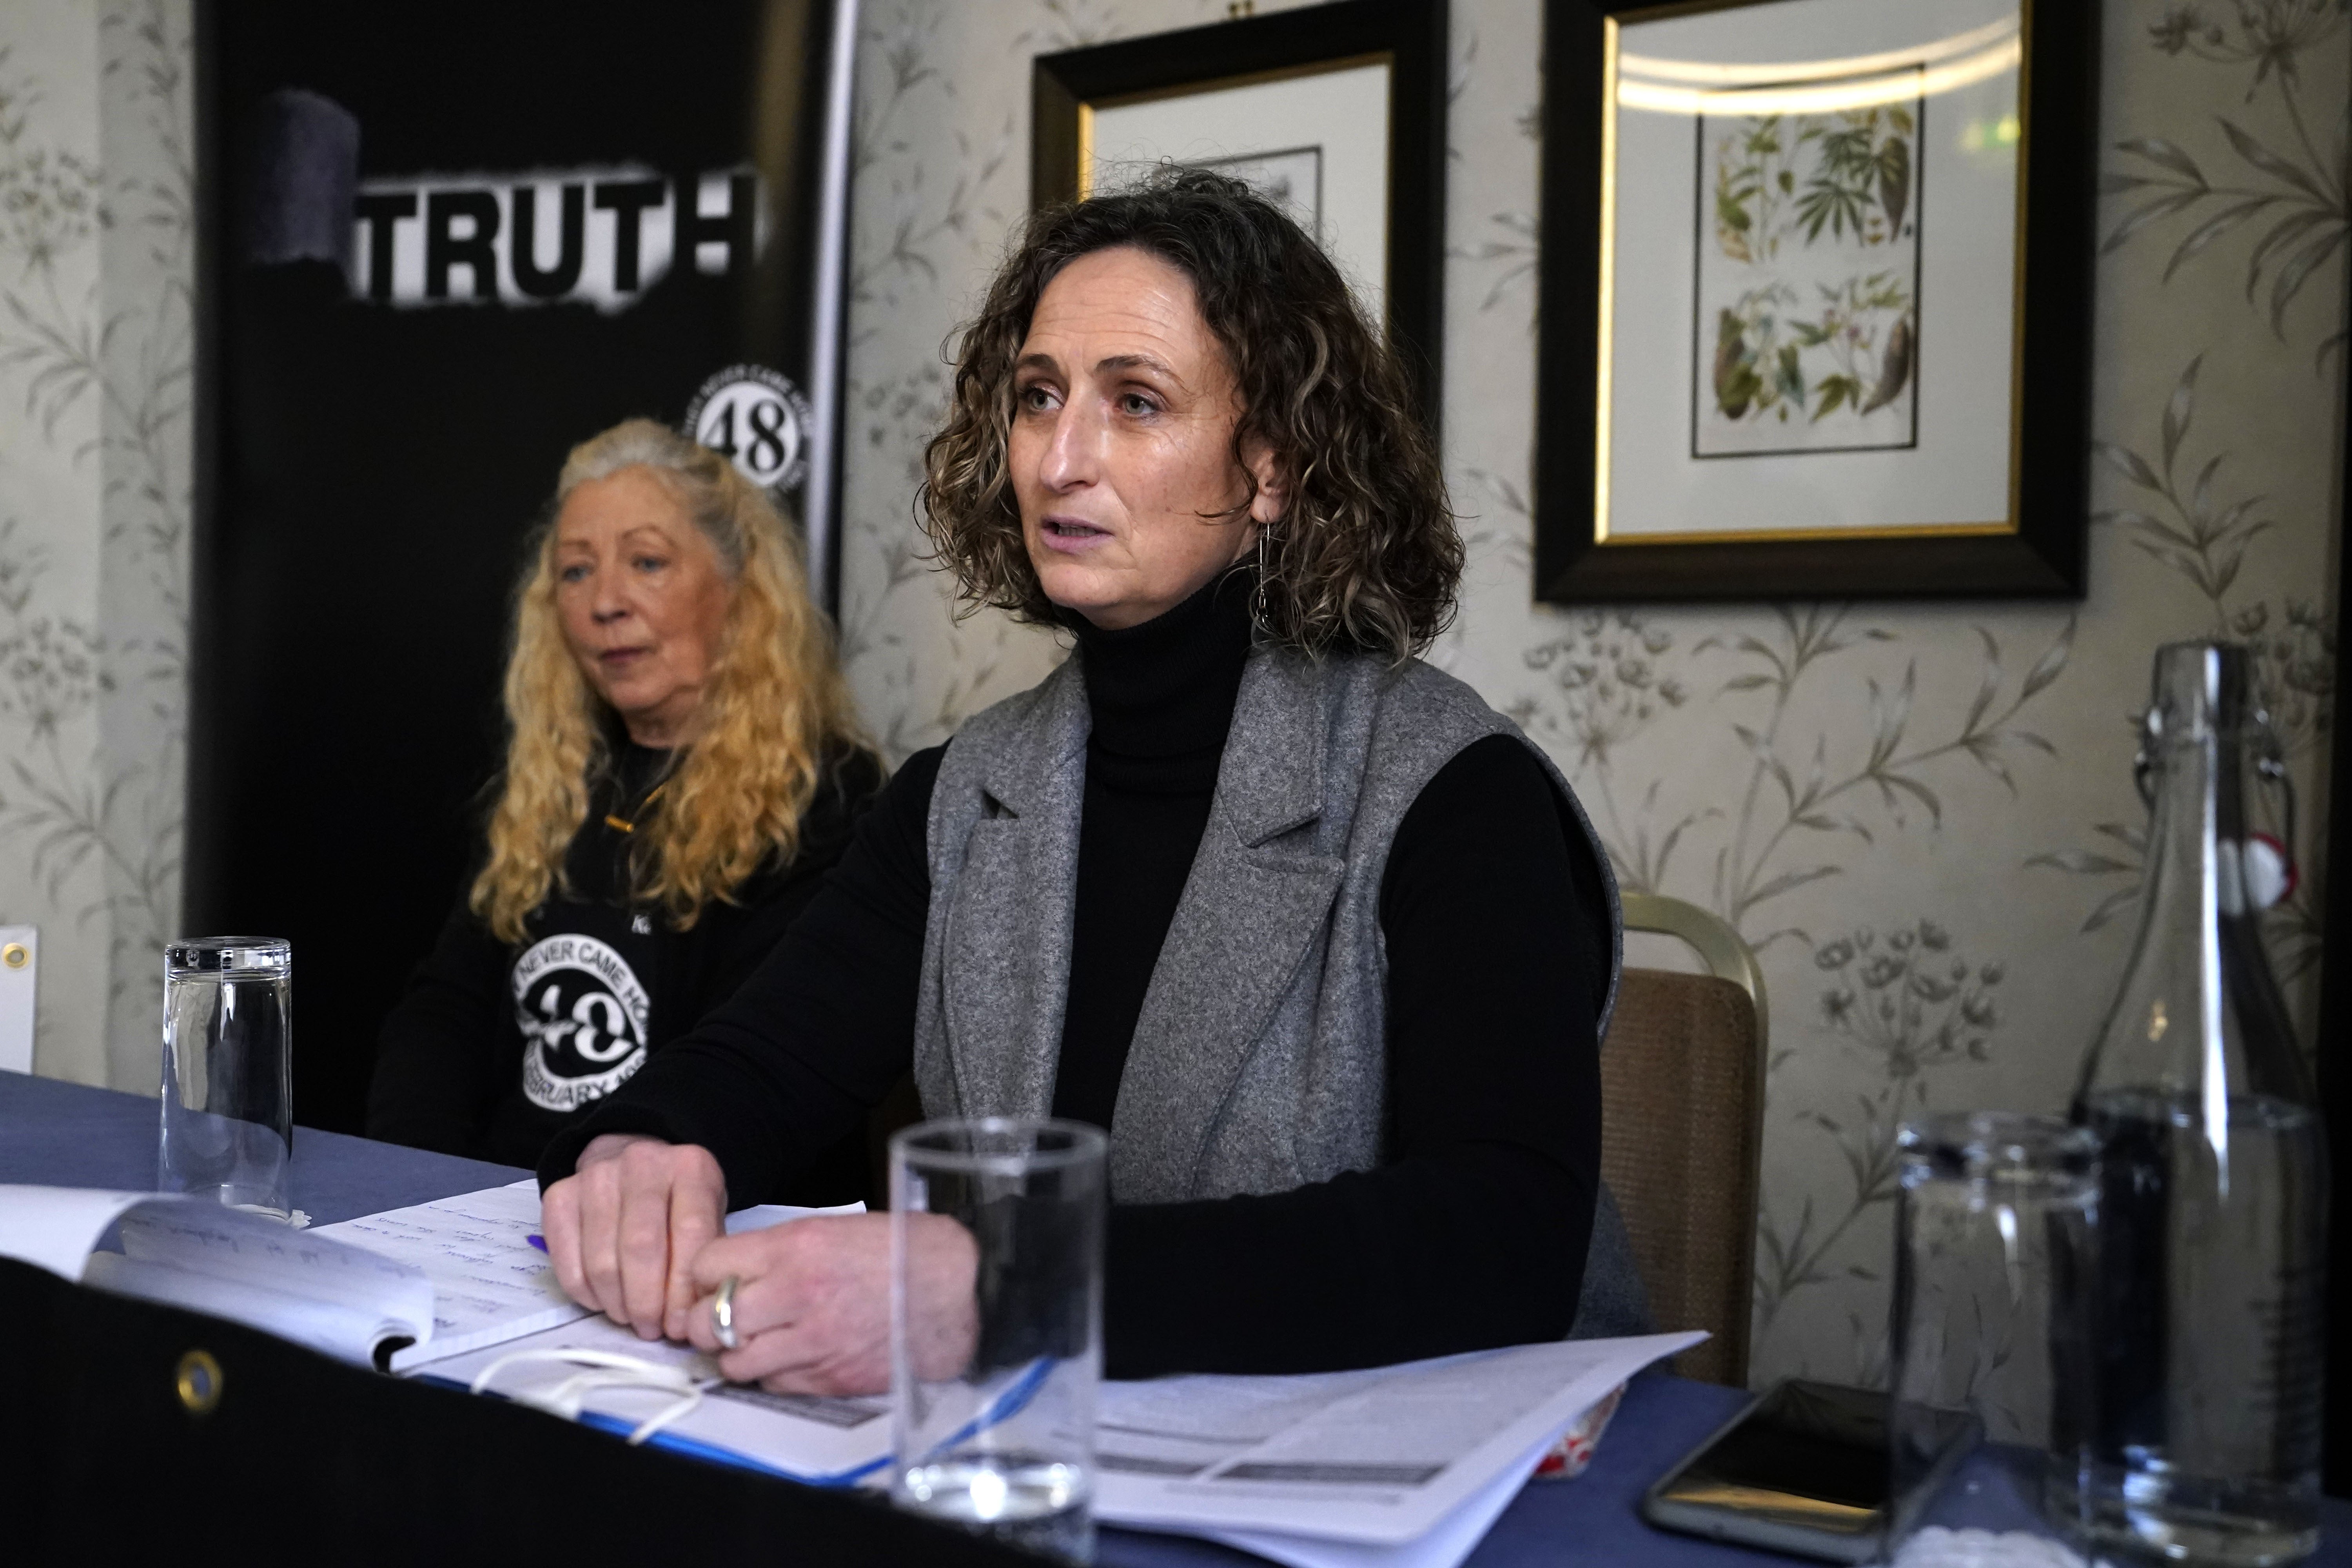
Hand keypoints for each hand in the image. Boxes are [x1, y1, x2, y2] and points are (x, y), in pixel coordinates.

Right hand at [541, 1133, 725, 1341]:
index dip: (683, 1288)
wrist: (632, 1163)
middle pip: (640, 1248)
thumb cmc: (677, 1199)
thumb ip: (704, 1256)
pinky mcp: (559, 1196)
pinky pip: (568, 1263)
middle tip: (651, 1329)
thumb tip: (694, 1315)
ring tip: (631, 1317)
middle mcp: (641, 1164)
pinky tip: (604, 1301)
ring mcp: (596, 1177)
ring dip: (617, 1304)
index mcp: (690, 1167)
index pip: (690, 1232)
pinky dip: (586, 1295)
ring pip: (602, 1261)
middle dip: (646, 1303)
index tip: (679, 1325)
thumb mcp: (708, 1213)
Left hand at [682, 1212, 978, 1396]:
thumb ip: (784, 1250)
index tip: (711, 1279)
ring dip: (735, 1353)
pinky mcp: (828, 1379)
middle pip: (707, 1321)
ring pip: (734, 1362)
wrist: (962, 1291)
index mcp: (795, 1248)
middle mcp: (794, 1296)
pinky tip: (790, 1356)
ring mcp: (810, 1343)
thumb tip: (741, 1270)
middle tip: (717, 1316)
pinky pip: (773, 1385)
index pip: (708, 1264)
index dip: (703, 1274)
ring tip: (754, 1340)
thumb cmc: (908, 1252)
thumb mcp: (837, 1228)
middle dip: (705, 1320)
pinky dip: (772, 1374)